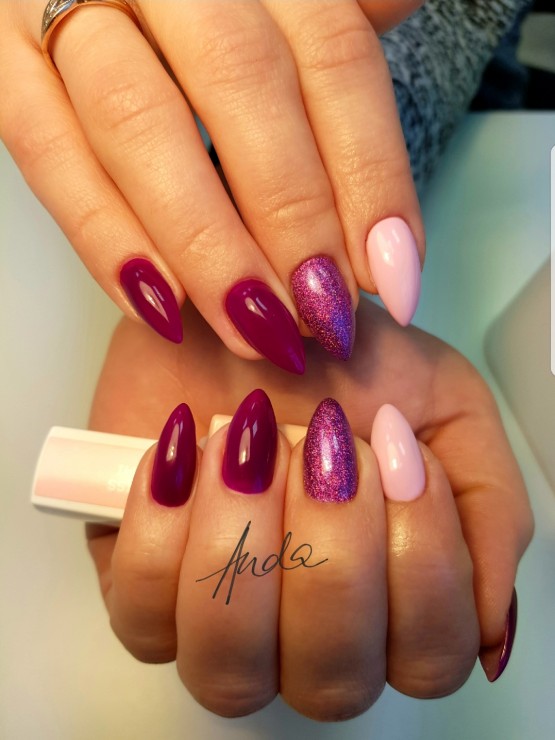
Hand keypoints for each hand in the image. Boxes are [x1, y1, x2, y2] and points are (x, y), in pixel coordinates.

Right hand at [1, 0, 423, 370]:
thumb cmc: (220, 20)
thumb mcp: (294, 14)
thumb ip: (341, 77)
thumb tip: (392, 223)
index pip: (334, 56)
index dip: (371, 176)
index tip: (393, 279)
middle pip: (243, 84)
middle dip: (292, 217)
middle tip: (322, 316)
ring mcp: (69, 0)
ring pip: (140, 121)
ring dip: (206, 244)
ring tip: (255, 330)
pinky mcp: (5, 63)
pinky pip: (46, 151)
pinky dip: (105, 237)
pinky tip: (161, 309)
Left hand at [86, 297, 532, 719]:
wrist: (241, 307)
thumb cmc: (341, 359)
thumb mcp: (447, 407)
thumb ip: (491, 510)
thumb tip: (493, 628)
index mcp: (388, 600)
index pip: (427, 655)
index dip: (420, 559)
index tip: (395, 449)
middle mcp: (306, 634)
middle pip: (333, 674)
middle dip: (333, 543)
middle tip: (325, 439)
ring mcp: (219, 622)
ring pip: (232, 664)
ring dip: (248, 541)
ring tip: (250, 440)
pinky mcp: (142, 591)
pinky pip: (144, 617)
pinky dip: (168, 526)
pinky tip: (187, 452)